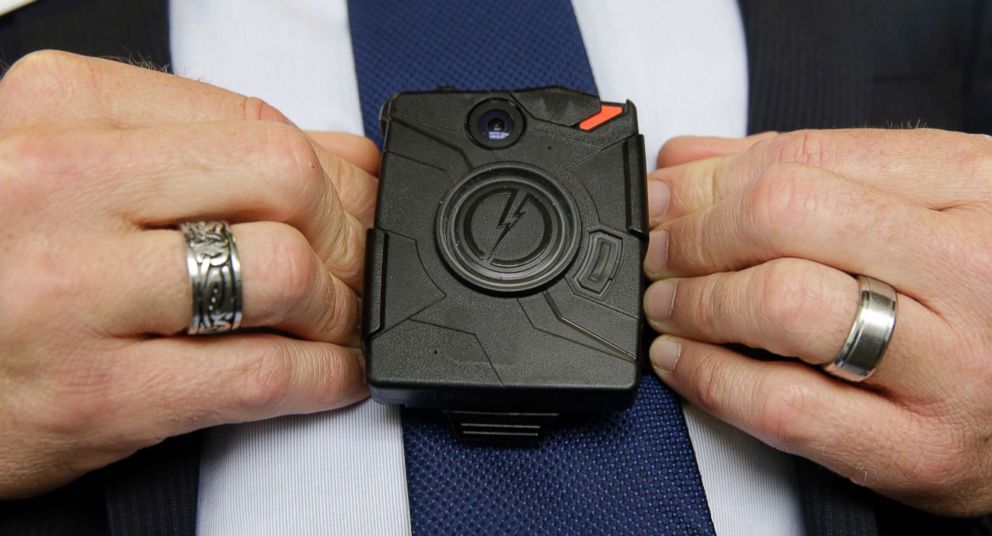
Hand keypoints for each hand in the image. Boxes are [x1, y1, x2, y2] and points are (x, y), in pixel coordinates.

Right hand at [0, 51, 377, 497]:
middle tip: (355, 266)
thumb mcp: (69, 164)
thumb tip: (341, 157)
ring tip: (335, 322)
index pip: (257, 124)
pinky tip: (331, 374)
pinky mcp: (96, 393)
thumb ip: (194, 147)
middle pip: (287, 185)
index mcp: (61, 109)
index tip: (358, 199)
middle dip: (348, 233)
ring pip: (285, 273)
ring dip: (340, 308)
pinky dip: (325, 376)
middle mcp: (60, 186)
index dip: (336, 171)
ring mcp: (75, 292)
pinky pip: (261, 374)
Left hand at [643, 129, 991, 514]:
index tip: (666, 190)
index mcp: (975, 188)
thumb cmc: (981, 302)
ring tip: (667, 304)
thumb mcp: (923, 210)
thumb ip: (811, 176)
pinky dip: (707, 377)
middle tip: (660, 248)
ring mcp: (951, 365)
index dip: (711, 176)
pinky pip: (782, 405)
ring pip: (780, 305)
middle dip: (694, 232)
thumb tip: (689, 163)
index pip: (807, 157)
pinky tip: (680, 360)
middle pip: (782, 217)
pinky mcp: (918, 450)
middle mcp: (970, 268)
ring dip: (695, 301)